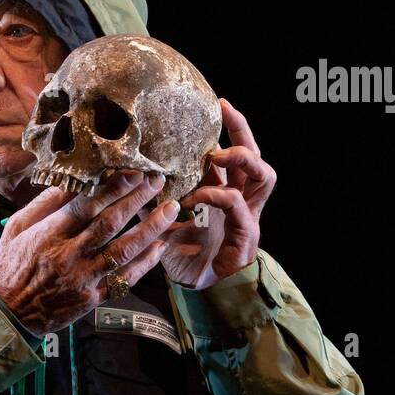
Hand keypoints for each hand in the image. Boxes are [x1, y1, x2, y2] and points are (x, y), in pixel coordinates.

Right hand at [0, 169, 180, 335]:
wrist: (8, 314)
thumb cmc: (10, 265)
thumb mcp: (16, 228)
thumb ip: (44, 204)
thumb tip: (71, 180)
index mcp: (48, 235)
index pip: (86, 206)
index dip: (112, 187)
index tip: (133, 172)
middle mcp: (68, 255)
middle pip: (109, 223)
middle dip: (136, 200)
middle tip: (157, 181)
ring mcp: (83, 279)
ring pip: (123, 251)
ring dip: (150, 229)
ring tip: (170, 210)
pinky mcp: (92, 298)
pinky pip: (125, 279)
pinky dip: (145, 263)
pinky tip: (160, 246)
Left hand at [141, 98, 276, 289]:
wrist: (191, 290)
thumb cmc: (181, 254)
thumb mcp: (162, 217)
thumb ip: (155, 195)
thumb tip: (131, 171)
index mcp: (224, 193)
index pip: (234, 155)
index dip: (231, 128)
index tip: (218, 103)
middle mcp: (241, 202)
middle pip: (257, 158)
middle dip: (243, 133)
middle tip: (225, 114)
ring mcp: (248, 219)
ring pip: (264, 178)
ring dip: (241, 161)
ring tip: (218, 154)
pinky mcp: (245, 238)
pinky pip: (238, 208)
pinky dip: (216, 196)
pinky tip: (194, 198)